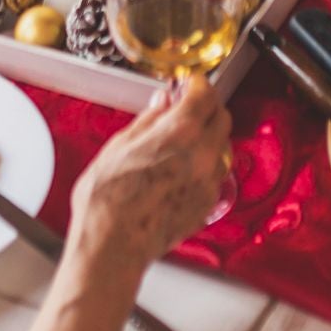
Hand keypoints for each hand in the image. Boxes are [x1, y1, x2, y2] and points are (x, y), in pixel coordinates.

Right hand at [70, 78, 233, 271]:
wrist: (112, 245)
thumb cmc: (107, 201)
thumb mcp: (119, 146)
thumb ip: (148, 120)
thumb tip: (162, 102)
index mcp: (180, 132)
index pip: (205, 94)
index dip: (196, 84)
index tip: (188, 84)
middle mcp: (202, 155)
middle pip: (222, 118)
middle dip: (207, 107)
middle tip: (187, 107)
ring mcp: (209, 182)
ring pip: (222, 147)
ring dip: (209, 137)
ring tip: (183, 141)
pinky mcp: (208, 204)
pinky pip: (216, 175)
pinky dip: (205, 165)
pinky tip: (183, 169)